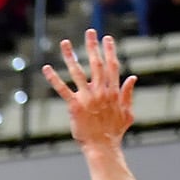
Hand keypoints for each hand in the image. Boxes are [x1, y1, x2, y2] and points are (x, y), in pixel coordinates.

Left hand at [41, 30, 136, 152]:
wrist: (103, 147)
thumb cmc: (114, 132)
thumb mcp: (127, 113)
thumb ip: (129, 95)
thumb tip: (132, 78)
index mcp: (113, 92)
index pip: (112, 66)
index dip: (110, 51)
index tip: (107, 39)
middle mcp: (101, 91)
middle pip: (96, 64)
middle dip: (93, 46)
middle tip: (90, 32)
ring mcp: (87, 98)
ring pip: (77, 72)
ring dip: (70, 56)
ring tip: (64, 43)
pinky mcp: (75, 106)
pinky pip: (62, 89)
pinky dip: (54, 79)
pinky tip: (47, 68)